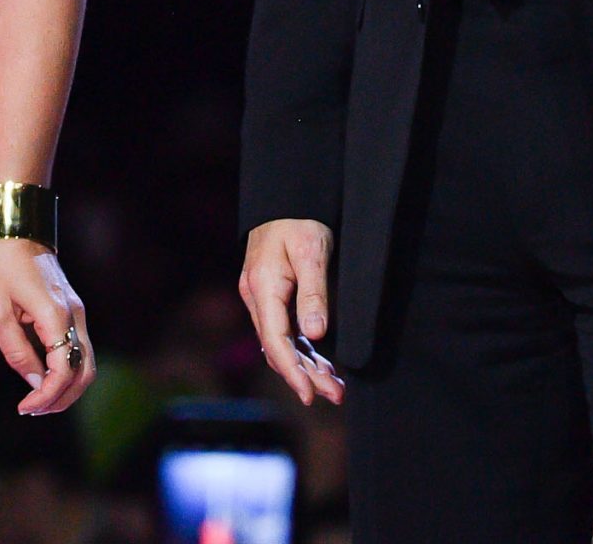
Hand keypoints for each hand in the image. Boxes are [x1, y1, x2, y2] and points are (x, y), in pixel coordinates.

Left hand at [0, 238, 94, 415]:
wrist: (16, 229)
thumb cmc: (0, 265)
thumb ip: (17, 351)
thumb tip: (34, 382)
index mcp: (55, 315)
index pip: (63, 371)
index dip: (47, 396)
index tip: (25, 407)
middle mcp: (74, 314)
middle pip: (84, 372)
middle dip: (62, 399)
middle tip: (33, 409)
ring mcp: (77, 311)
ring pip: (86, 362)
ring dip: (67, 387)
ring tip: (39, 400)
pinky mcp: (72, 308)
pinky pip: (79, 348)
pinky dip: (67, 370)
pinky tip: (45, 377)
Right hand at [239, 218, 343, 404]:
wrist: (286, 198)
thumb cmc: (300, 221)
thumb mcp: (312, 252)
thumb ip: (313, 293)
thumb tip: (316, 334)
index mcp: (263, 288)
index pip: (275, 340)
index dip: (292, 371)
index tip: (309, 394)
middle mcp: (256, 297)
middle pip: (278, 348)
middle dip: (305, 376)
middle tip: (336, 395)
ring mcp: (261, 299)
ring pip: (281, 344)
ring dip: (306, 367)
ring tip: (334, 387)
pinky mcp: (270, 297)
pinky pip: (284, 332)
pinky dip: (302, 351)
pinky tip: (321, 365)